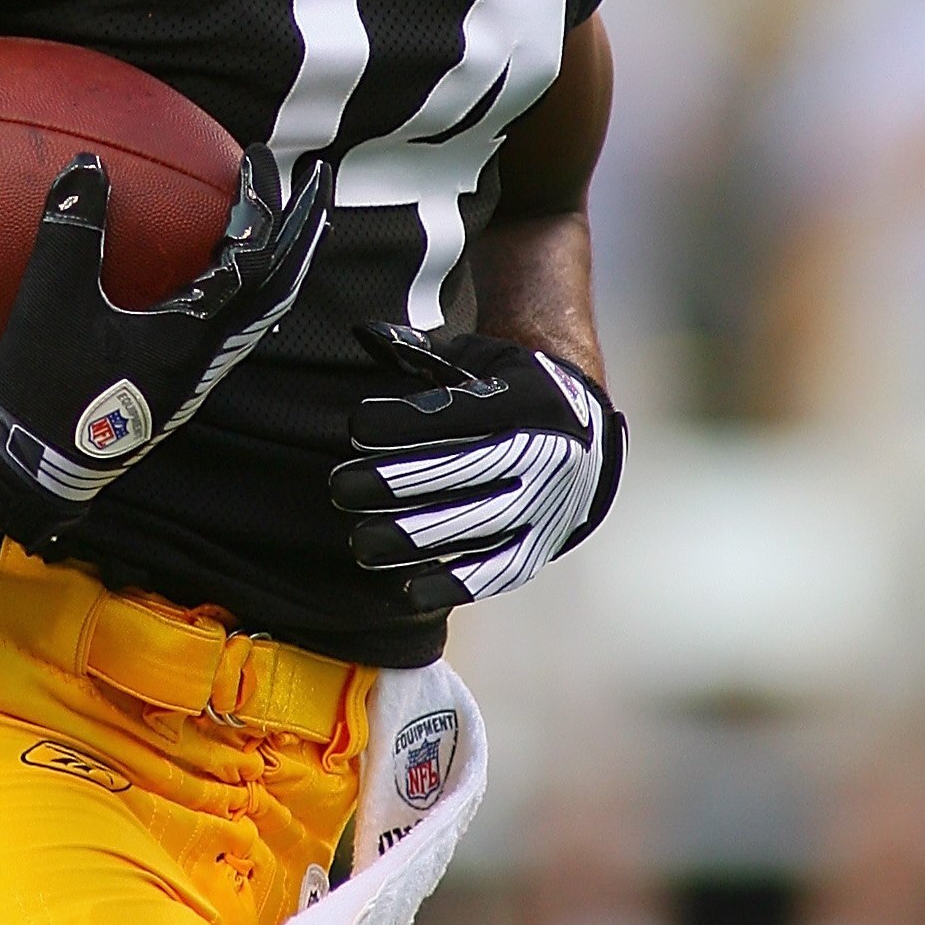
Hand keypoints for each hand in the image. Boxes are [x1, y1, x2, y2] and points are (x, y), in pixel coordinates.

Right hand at [0, 149, 328, 552]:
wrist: (28, 467)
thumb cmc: (41, 388)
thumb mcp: (51, 299)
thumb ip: (72, 228)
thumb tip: (87, 164)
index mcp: (192, 337)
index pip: (254, 262)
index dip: (264, 205)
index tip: (256, 158)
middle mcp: (208, 359)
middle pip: (279, 287)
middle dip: (304, 231)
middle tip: (316, 180)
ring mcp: (195, 376)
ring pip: (260, 311)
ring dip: (279, 260)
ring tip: (281, 219)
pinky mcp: (175, 384)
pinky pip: (229, 325)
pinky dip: (241, 284)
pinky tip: (219, 269)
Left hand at [331, 322, 623, 608]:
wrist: (584, 433)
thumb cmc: (509, 389)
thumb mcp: (480, 360)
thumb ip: (424, 353)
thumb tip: (366, 334)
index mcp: (529, 400)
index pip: (459, 414)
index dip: (405, 422)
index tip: (356, 426)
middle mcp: (546, 454)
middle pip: (464, 472)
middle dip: (397, 482)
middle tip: (340, 487)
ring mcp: (547, 505)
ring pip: (479, 526)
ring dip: (416, 538)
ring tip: (361, 542)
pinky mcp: (542, 546)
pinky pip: (499, 570)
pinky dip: (455, 584)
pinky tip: (407, 591)